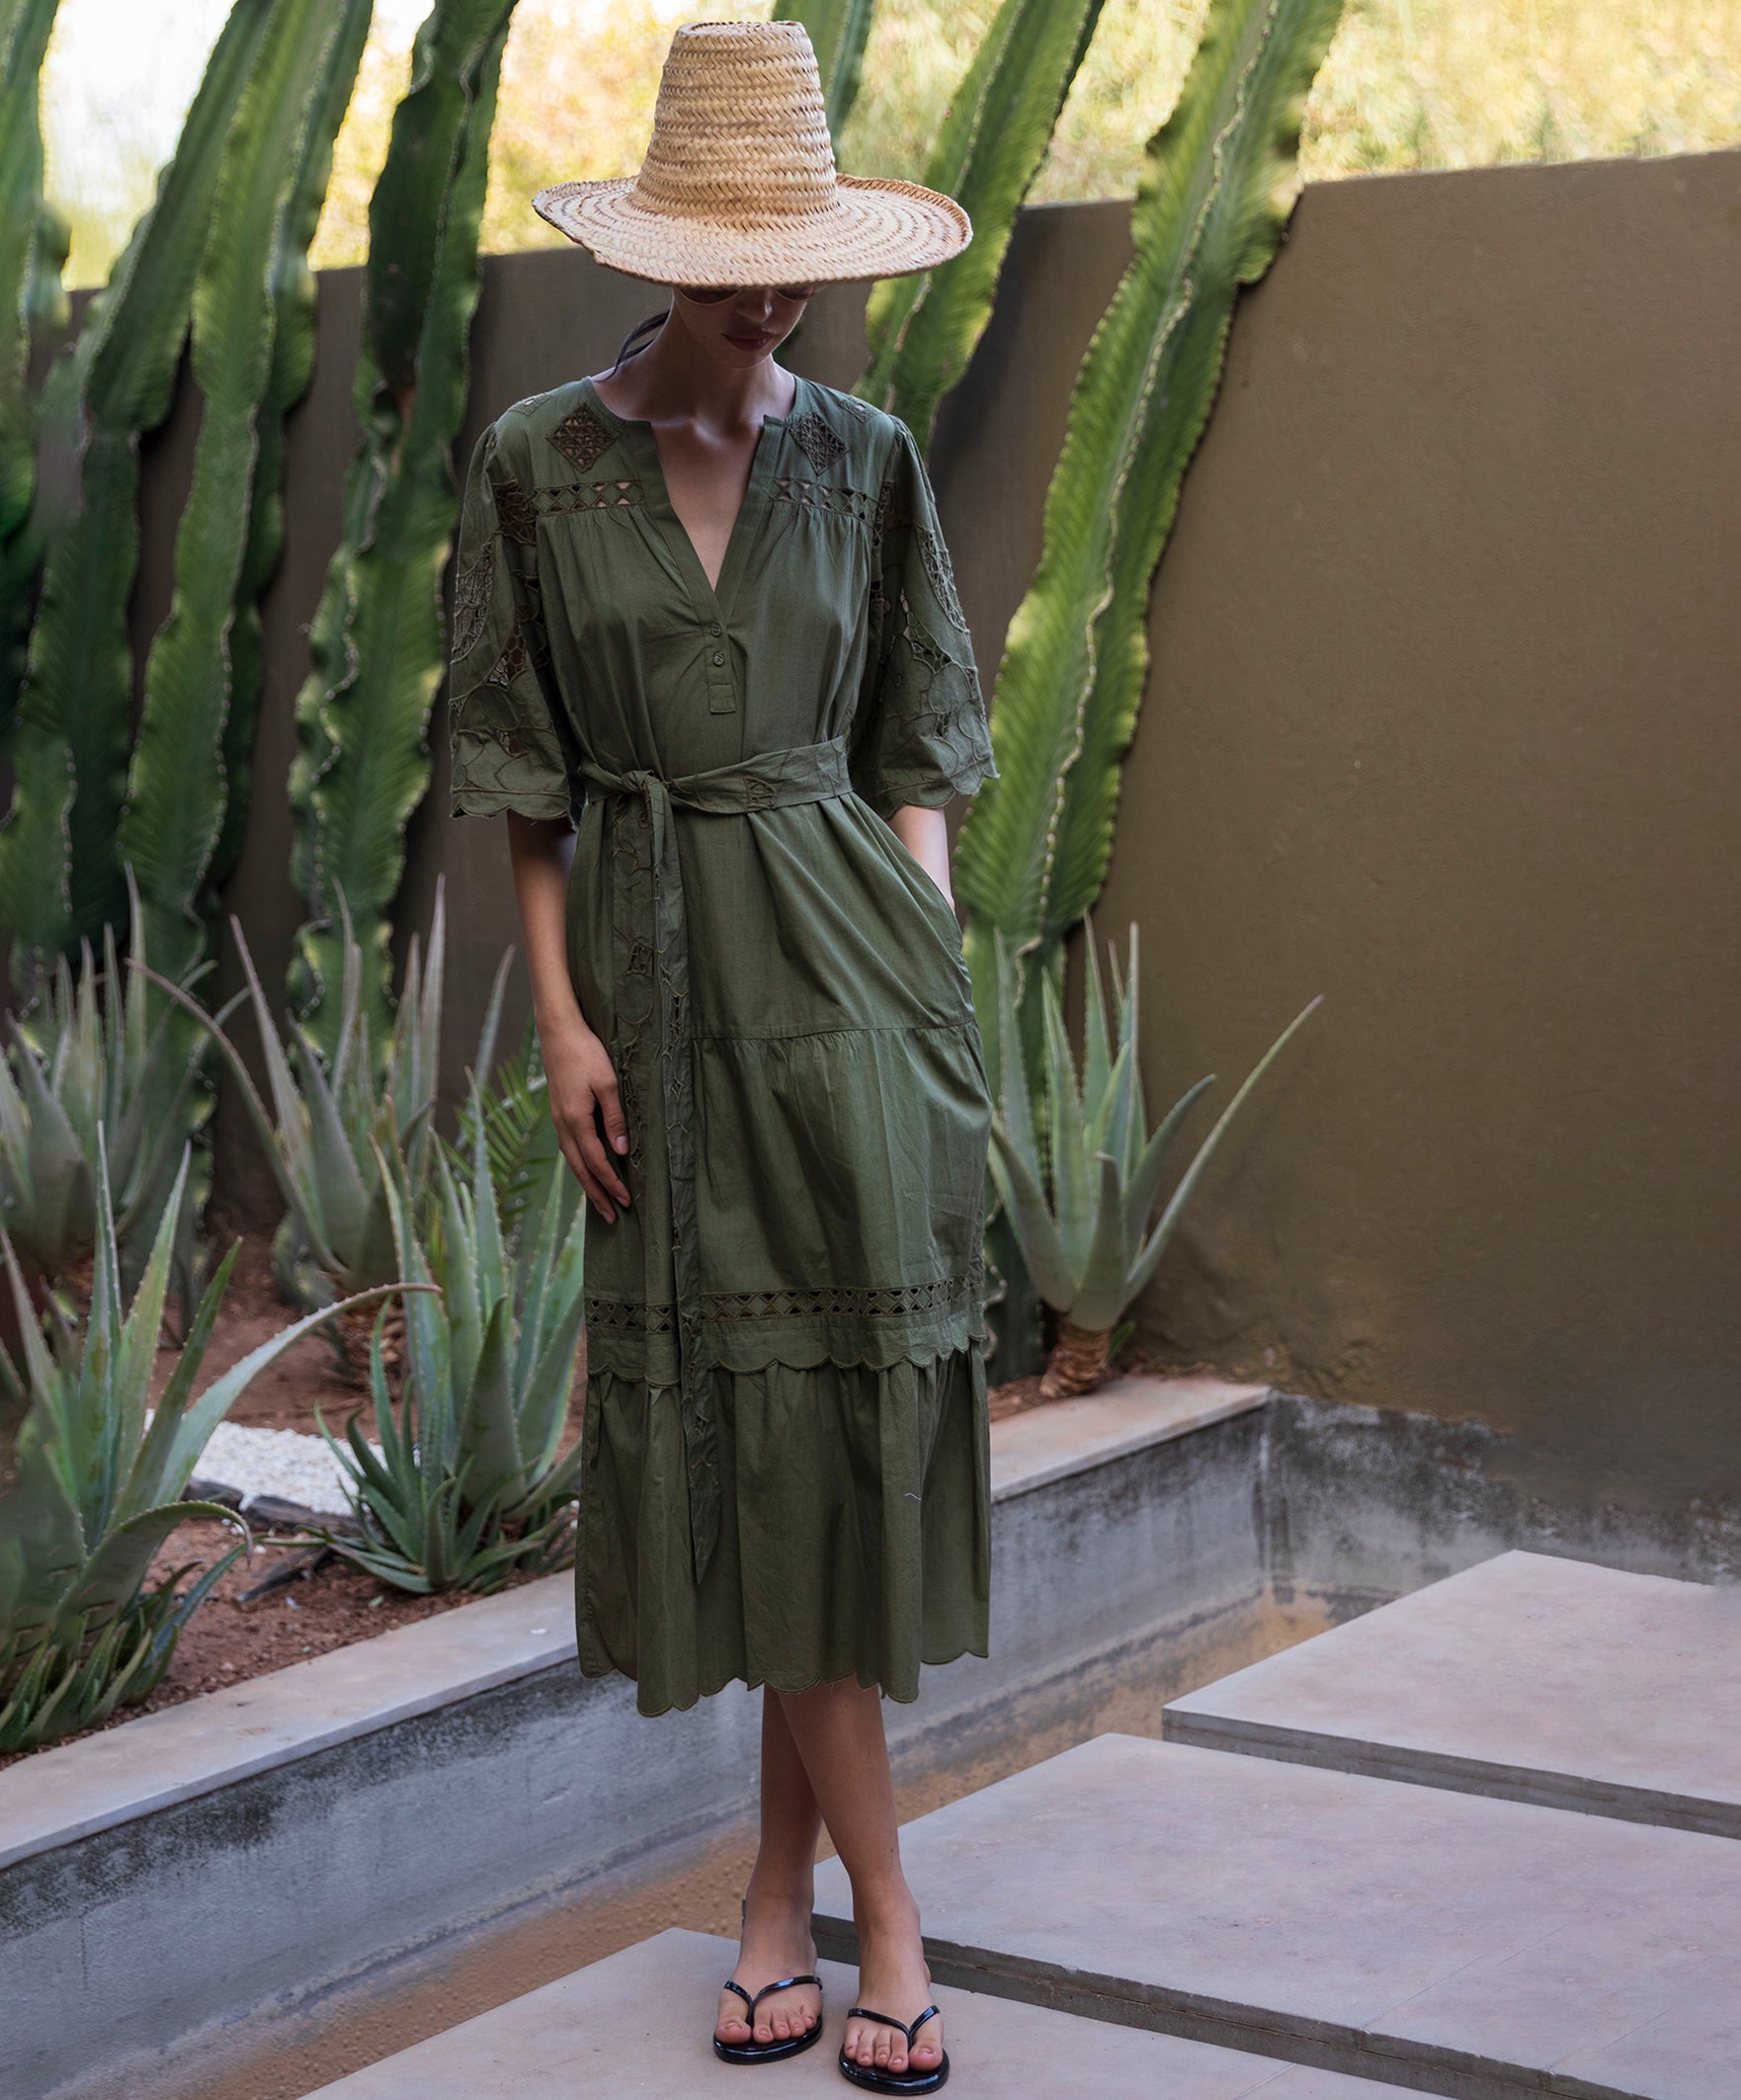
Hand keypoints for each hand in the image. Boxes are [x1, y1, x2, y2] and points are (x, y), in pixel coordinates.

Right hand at [540, 1012, 631, 1220]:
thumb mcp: (607, 1083)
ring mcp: (558, 1120)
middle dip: (597, 1195)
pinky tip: (589, 1172)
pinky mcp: (560, 1114)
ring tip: (601, 1204)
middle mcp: (563, 1125)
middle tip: (612, 1218)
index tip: (626, 1202)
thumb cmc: (586, 1053)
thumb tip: (621, 1150)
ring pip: (573, 1162)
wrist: (558, 1032)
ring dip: (588, 1184)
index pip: (597, 1161)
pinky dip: (581, 1167)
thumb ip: (614, 1117)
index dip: (612, 1184)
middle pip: (581, 1170)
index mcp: (575, 1120)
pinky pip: (570, 1149)